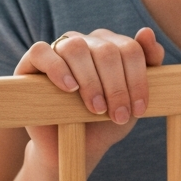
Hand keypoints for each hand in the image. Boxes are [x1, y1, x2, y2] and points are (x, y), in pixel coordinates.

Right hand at [15, 27, 164, 170]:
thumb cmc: (105, 122)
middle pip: (106, 50)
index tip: (138, 110)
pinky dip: (57, 68)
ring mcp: (58, 50)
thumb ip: (149, 64)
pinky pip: (41, 52)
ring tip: (96, 108)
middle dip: (116, 86)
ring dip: (90, 80)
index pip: (130, 49)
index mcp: (110, 45)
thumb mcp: (133, 99)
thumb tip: (147, 31)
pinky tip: (70, 89)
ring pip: (75, 47)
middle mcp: (85, 42)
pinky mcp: (31, 63)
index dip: (137, 79)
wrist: (74, 149)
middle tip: (118, 116)